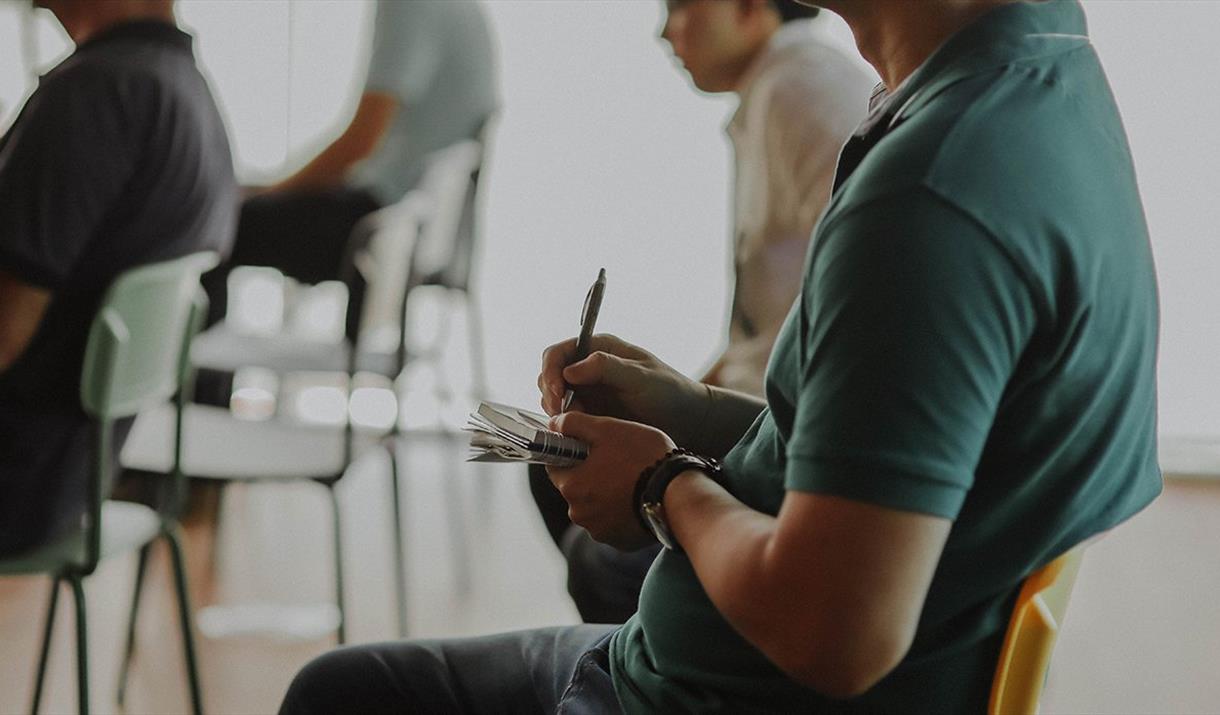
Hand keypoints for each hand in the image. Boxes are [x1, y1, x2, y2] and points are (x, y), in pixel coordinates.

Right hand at [538, 334, 706, 442]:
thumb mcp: (641, 377)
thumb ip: (606, 368)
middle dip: (550, 394)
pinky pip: (566, 415)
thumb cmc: (669, 392)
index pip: (559, 352)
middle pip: (550, 375)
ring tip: (576, 423)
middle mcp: (589, 367)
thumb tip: (571, 370)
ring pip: (554, 397)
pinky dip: (565, 423)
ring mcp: (588, 390)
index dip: (551, 371)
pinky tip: (581, 430)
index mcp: (599, 348)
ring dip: (557, 410)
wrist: (685, 420)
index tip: (559, 394)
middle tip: (563, 414)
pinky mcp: (591, 412)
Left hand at [547, 411, 675, 549]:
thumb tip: (554, 423)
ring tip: (633, 480)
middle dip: (590, 474)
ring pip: (594, 506)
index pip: (556, 466)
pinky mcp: (619, 542)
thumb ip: (575, 423)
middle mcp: (579, 514)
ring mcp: (600, 531)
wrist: (679, 494)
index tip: (590, 447)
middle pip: (576, 487)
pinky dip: (621, 512)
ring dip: (606, 495)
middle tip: (618, 460)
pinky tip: (639, 498)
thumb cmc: (643, 457)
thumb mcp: (608, 429)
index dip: (571, 453)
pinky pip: (613, 523)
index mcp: (571, 486)